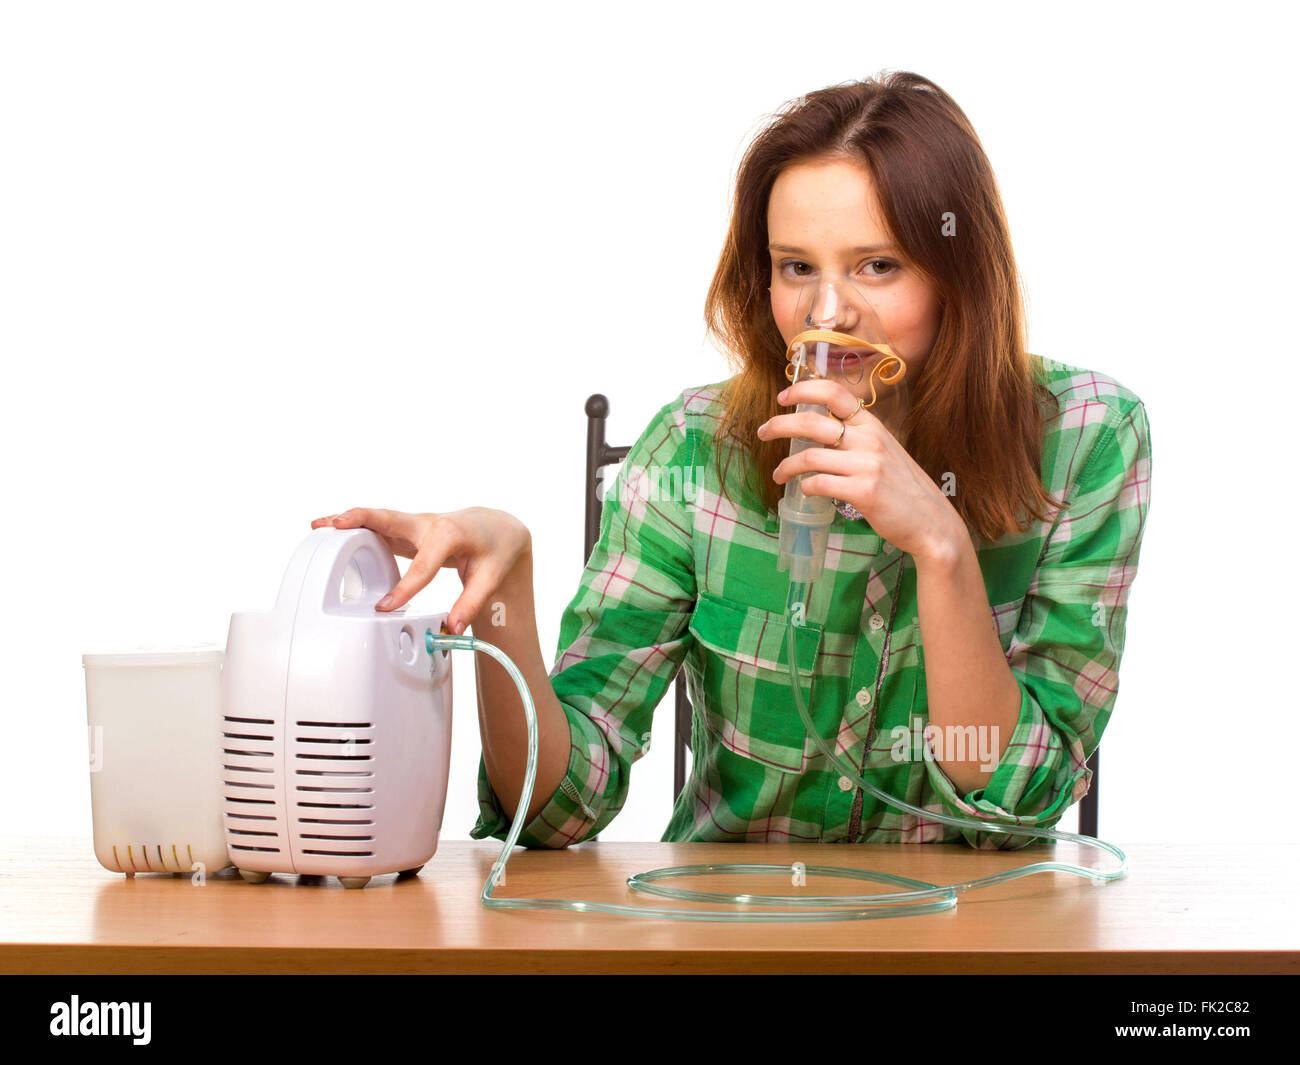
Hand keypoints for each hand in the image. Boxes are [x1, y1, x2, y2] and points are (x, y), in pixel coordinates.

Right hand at [308, 507, 531, 630]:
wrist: (497, 528)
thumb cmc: (494, 549)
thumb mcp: (490, 577)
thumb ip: (471, 603)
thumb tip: (451, 628)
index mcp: (449, 534)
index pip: (423, 564)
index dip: (405, 588)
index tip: (386, 608)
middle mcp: (427, 523)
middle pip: (388, 518)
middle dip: (360, 521)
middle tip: (333, 528)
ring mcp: (413, 523)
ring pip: (376, 517)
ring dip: (346, 519)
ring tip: (316, 526)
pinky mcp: (405, 529)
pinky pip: (376, 525)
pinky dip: (353, 525)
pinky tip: (329, 529)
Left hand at [756, 378, 962, 562]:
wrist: (932, 523)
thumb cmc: (904, 490)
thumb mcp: (885, 453)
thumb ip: (858, 440)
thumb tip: (821, 434)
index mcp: (873, 426)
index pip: (835, 393)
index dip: (804, 390)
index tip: (783, 397)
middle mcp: (869, 440)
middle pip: (812, 422)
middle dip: (779, 425)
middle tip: (762, 432)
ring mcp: (867, 465)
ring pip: (809, 457)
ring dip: (786, 466)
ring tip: (778, 475)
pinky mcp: (864, 492)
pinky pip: (819, 484)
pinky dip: (805, 487)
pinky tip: (804, 491)